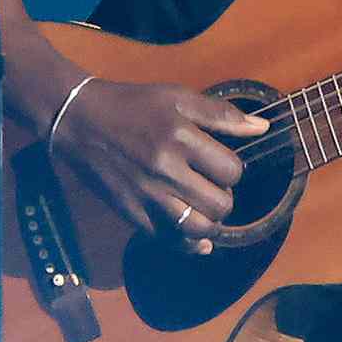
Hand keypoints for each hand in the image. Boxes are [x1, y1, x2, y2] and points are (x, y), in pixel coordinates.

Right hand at [50, 78, 267, 254]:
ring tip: (204, 209)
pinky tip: (195, 238)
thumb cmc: (133, 105)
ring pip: (198, 228)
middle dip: (225, 198)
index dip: (233, 170)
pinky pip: (168, 240)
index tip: (219, 164)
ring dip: (210, 223)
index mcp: (180, 137)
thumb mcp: (178, 97)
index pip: (231, 170)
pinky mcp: (131, 213)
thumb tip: (262, 127)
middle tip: (212, 186)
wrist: (79, 121)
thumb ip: (222, 114)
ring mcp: (147, 195)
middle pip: (219, 203)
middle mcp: (165, 169)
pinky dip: (188, 244)